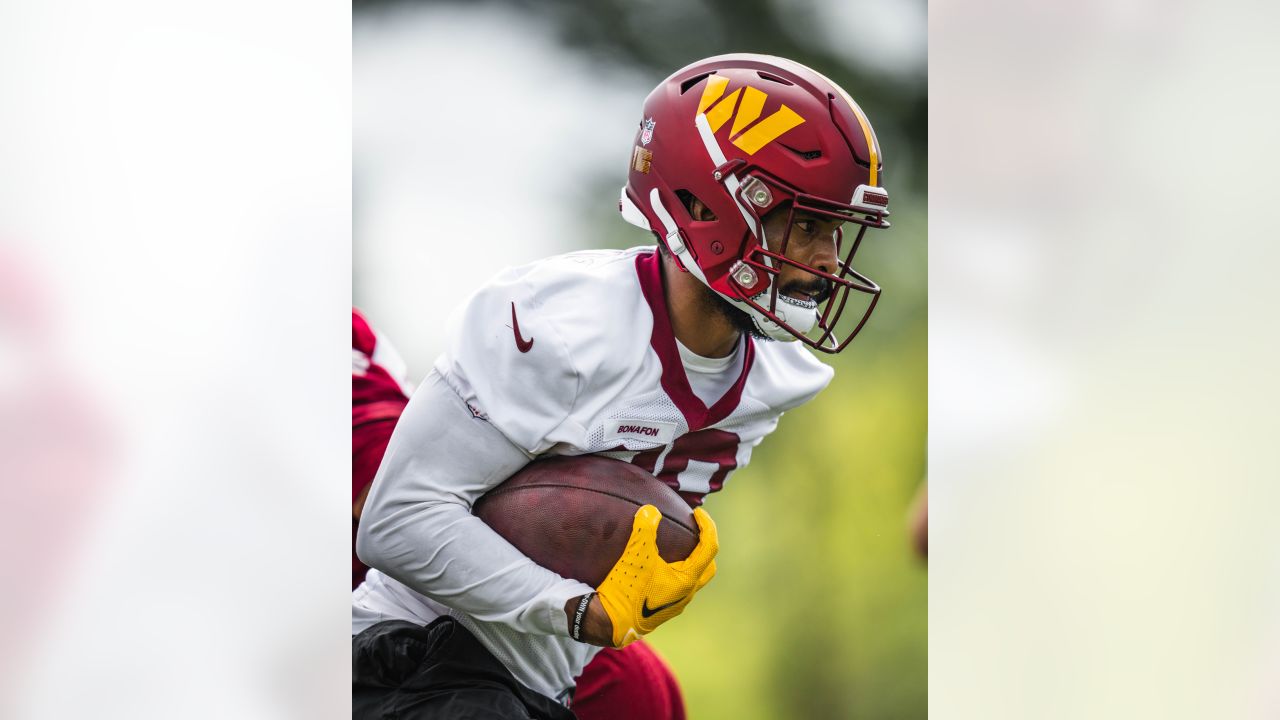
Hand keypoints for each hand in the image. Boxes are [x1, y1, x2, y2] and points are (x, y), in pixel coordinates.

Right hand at [592, 504, 718, 647]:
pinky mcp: (663, 610)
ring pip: (692, 579)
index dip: (707, 526)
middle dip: (705, 547)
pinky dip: (675, 572)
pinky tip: (656, 566)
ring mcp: (676, 604)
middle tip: (694, 531)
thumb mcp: (634, 555)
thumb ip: (644, 529)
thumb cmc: (626, 590)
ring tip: (675, 546)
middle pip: (707, 567)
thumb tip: (650, 510)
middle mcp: (686, 594)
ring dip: (689, 561)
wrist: (610, 624)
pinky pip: (677, 587)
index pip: (709, 548)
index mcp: (687, 580)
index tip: (696, 513)